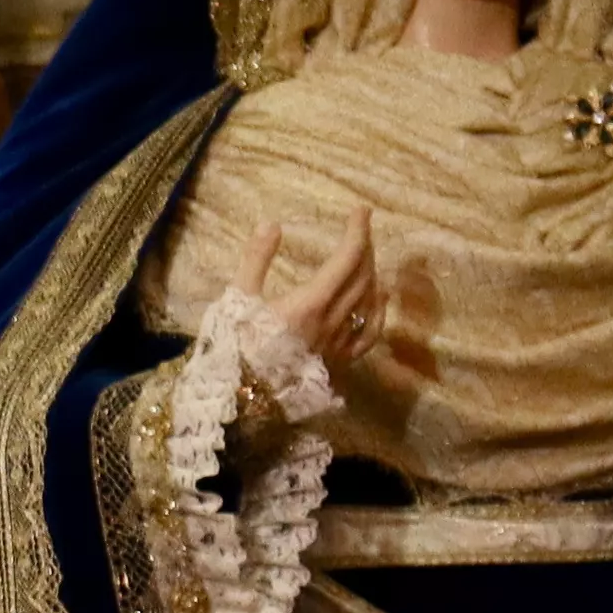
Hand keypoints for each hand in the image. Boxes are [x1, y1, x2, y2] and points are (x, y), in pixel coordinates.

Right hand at [248, 210, 381, 416]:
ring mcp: (339, 344)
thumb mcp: (237, 299)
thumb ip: (256, 260)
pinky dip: (377, 310)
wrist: (241, 402)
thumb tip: (272, 225)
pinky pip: (369, 333)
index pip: (346, 259)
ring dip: (372, 273)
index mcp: (309, 303)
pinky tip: (378, 298)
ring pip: (368, 302)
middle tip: (361, 228)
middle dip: (365, 247)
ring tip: (367, 257)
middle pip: (362, 277)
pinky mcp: (339, 363)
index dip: (358, 232)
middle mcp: (331, 322)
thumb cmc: (234, 349)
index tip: (361, 211)